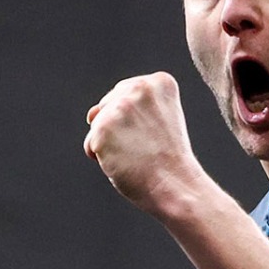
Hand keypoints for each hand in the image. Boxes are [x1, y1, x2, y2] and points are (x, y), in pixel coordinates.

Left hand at [83, 72, 200, 216]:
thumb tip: (90, 114)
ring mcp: (120, 108)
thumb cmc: (169, 159)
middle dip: (120, 128)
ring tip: (137, 156)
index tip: (156, 134)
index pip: (127, 93)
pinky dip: (102, 159)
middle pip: (109, 105)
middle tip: (147, 147)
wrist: (177, 187)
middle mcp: (139, 88)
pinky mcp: (102, 129)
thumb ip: (129, 106)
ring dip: (111, 144)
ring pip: (98, 125)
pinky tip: (125, 164)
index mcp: (160, 82)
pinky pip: (90, 144)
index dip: (137, 120)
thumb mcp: (161, 120)